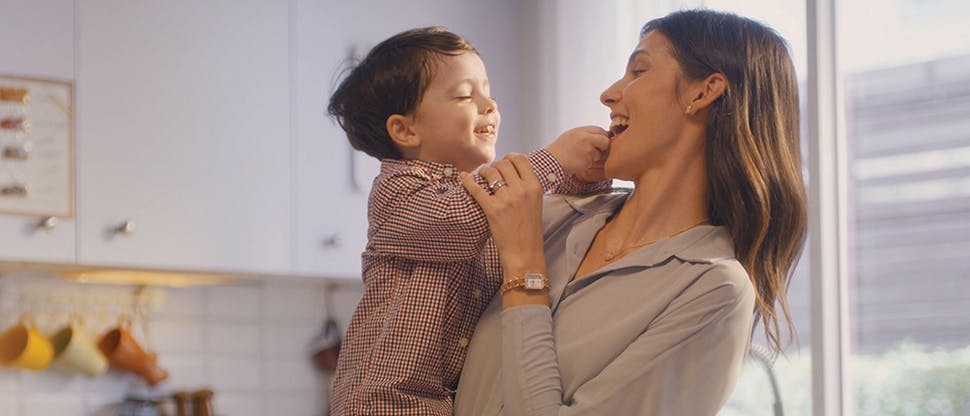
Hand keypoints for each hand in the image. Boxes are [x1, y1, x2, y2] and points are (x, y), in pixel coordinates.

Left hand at [460, 154, 544, 272]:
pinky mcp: (493, 210)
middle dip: (495, 165)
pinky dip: (468, 181)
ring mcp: (507, 199)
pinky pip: (477, 189)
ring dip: (483, 172)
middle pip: (503, 164)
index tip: (504, 161)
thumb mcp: (536, 203)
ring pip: (490, 173)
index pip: (520, 159)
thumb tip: (513, 173)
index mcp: (534, 186)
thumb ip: (527, 187)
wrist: (525, 253)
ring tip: (481, 176)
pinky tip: (463, 177)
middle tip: (491, 172)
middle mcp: (522, 190)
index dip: (509, 157)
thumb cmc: (530, 230)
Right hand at [544, 126, 609, 178]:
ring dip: (595, 155)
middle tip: (595, 150)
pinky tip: (579, 161)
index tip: (599, 142)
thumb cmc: (559, 151)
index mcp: (581, 130)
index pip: (600, 130)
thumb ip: (585, 135)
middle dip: (603, 145)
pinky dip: (590, 162)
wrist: (551, 162)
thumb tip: (598, 136)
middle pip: (605, 139)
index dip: (601, 136)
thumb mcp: (570, 136)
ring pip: (601, 151)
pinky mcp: (588, 158)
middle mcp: (585, 137)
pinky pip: (595, 160)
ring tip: (582, 156)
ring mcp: (588, 147)